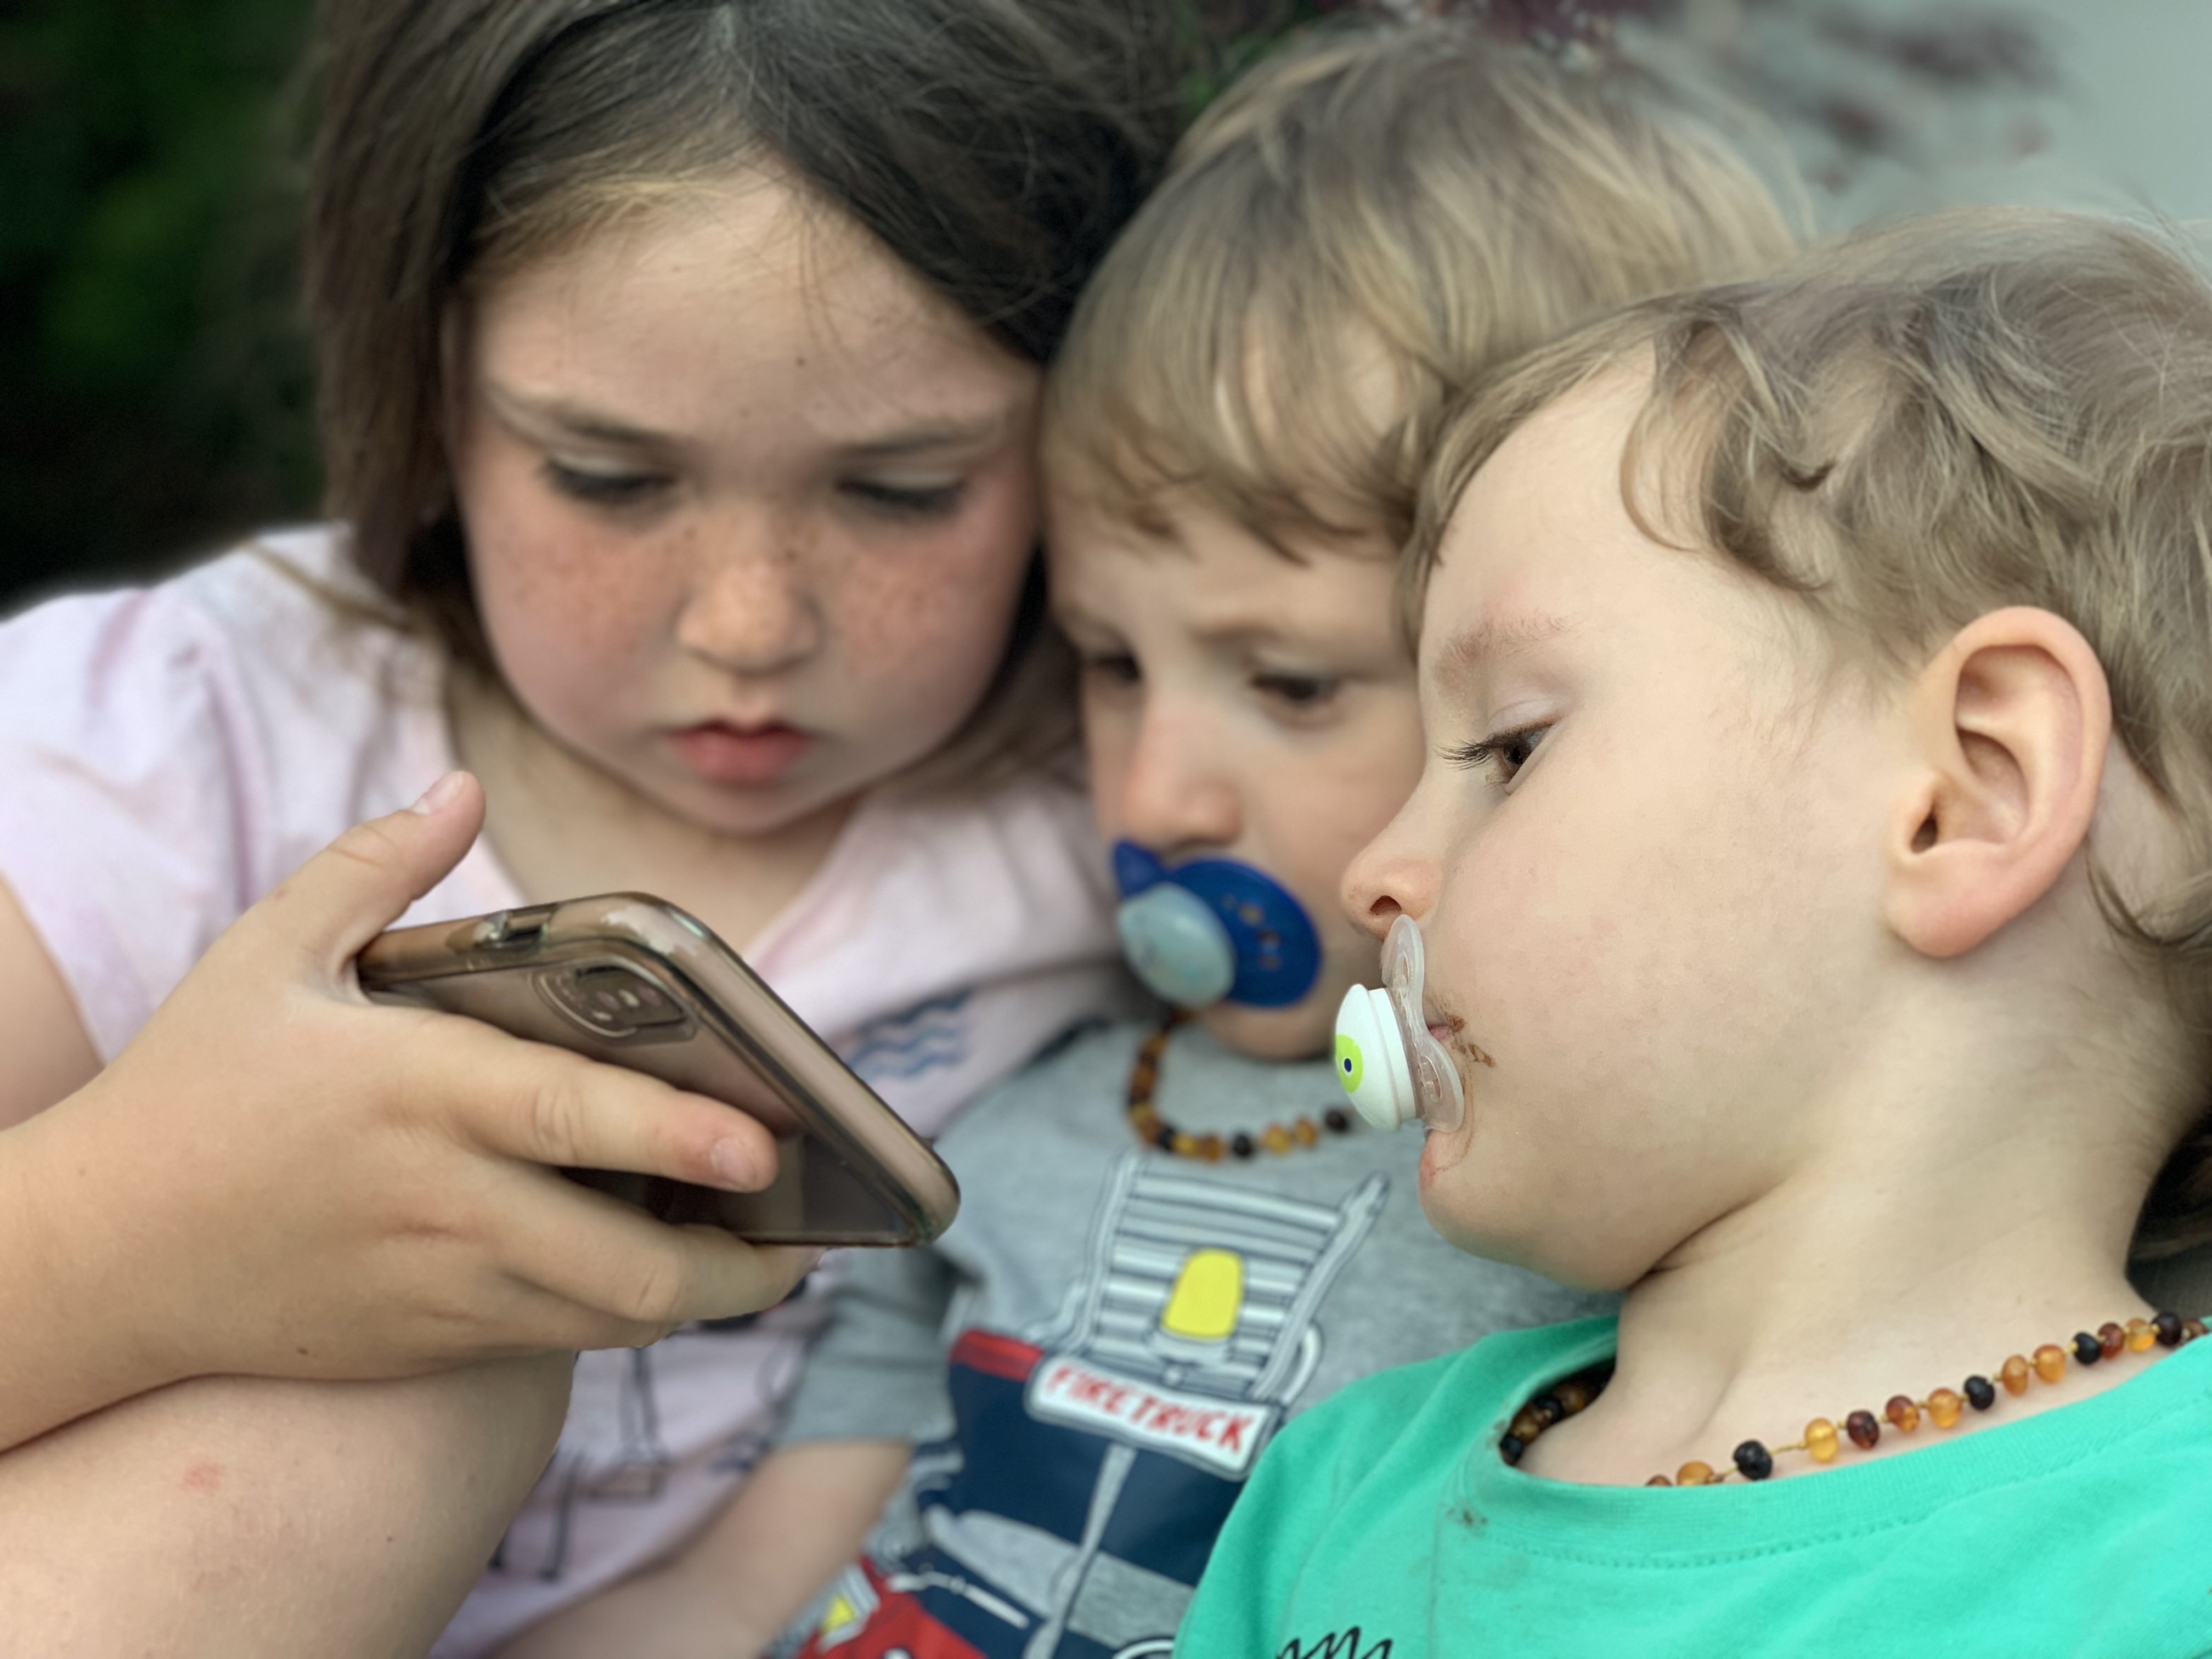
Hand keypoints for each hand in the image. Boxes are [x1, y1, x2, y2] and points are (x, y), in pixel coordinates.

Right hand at [1, 773, 811, 1443]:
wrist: (96, 1257)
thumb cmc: (191, 1090)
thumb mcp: (265, 955)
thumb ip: (376, 867)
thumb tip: (463, 787)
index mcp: (418, 1091)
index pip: (576, 1117)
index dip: (682, 1135)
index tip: (767, 1142)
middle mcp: (442, 1200)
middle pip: (626, 1262)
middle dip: (736, 1263)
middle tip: (799, 1231)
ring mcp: (437, 1287)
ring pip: (606, 1319)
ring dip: (696, 1299)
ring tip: (757, 1260)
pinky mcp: (423, 1345)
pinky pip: (553, 1344)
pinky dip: (617, 1316)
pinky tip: (654, 1277)